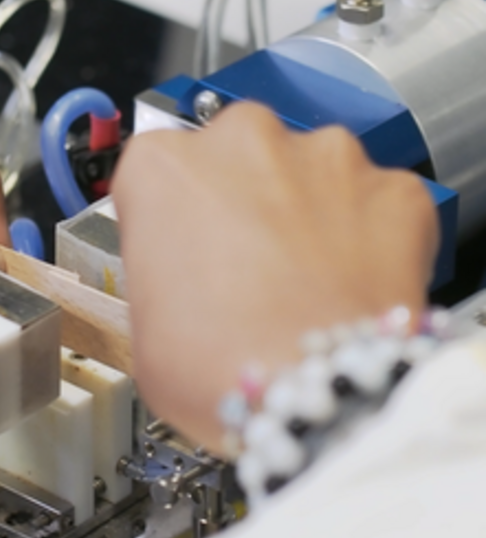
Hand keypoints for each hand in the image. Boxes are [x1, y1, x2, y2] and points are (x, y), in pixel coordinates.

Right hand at [112, 103, 438, 450]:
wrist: (312, 397)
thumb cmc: (217, 365)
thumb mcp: (144, 322)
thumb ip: (163, 273)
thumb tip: (187, 282)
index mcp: (163, 166)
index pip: (159, 171)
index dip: (173, 216)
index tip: (184, 247)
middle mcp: (241, 140)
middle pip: (237, 153)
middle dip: (244, 197)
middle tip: (247, 267)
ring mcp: (324, 156)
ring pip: (311, 170)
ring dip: (307, 210)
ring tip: (304, 282)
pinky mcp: (392, 188)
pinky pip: (377, 200)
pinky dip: (370, 233)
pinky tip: (351, 284)